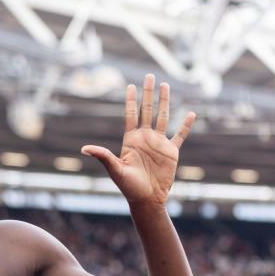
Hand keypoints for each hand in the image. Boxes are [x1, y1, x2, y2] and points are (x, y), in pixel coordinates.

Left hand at [82, 74, 195, 206]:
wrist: (147, 199)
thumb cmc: (128, 187)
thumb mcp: (115, 169)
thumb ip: (103, 156)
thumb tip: (83, 149)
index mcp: (131, 140)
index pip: (131, 114)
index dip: (131, 100)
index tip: (130, 85)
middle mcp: (145, 138)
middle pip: (147, 110)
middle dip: (148, 93)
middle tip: (149, 76)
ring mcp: (158, 143)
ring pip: (163, 117)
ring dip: (164, 102)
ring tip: (165, 85)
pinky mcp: (171, 152)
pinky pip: (179, 135)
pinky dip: (185, 125)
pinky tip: (190, 114)